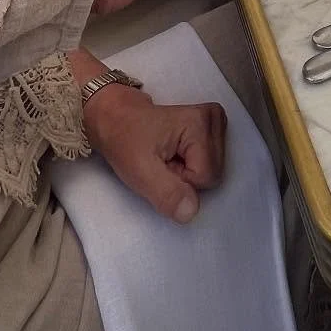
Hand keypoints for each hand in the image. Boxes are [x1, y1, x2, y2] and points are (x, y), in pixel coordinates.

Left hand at [84, 84, 226, 222]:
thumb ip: (167, 193)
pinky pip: (211, 162)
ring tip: (166, 158)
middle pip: (214, 173)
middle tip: (162, 163)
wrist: (116, 119)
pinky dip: (191, 166)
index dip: (181, 181)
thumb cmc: (125, 141)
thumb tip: (191, 212)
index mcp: (200, 123)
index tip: (160, 167)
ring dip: (188, 173)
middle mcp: (214, 118)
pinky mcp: (212, 126)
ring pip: (213, 170)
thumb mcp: (139, 171)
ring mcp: (215, 121)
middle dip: (186, 177)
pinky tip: (176, 154)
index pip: (206, 177)